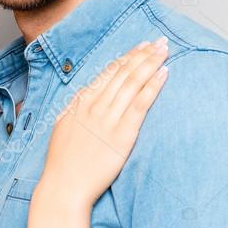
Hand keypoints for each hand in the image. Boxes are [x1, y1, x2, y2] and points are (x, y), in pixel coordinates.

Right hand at [42, 38, 168, 206]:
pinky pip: (140, 104)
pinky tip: (164, 73)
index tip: (141, 47)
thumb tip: (86, 96)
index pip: (108, 73)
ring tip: (164, 50)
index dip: (127, 58)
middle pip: (123, 73)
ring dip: (150, 63)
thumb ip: (76, 109)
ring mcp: (108, 119)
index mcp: (80, 103)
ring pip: (133, 83)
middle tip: (159, 41)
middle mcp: (95, 106)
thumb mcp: (63, 127)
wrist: (64, 186)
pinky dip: (153, 86)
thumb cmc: (62, 163)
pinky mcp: (122, 134)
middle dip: (143, 54)